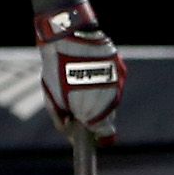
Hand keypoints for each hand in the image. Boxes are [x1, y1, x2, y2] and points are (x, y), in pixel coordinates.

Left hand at [38, 0, 124, 143]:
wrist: (67, 36)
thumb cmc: (56, 70)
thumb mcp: (52, 98)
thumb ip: (62, 118)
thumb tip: (69, 131)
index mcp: (97, 110)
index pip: (106, 134)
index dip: (97, 137)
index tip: (90, 138)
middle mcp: (113, 98)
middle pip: (106, 115)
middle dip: (92, 114)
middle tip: (74, 105)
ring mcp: (119, 81)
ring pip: (110, 97)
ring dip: (97, 96)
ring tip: (77, 82)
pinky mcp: (120, 66)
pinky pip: (113, 80)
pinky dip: (101, 80)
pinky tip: (85, 70)